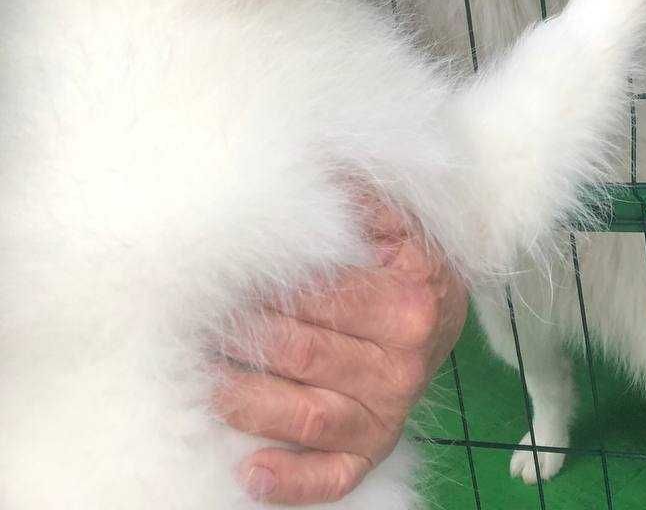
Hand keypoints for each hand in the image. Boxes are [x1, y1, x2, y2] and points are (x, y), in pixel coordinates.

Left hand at [215, 203, 468, 504]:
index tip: (222, 277)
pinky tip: (249, 470)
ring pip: (307, 415)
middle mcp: (401, 362)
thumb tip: (318, 171)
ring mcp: (388, 411)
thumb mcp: (401, 227)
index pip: (324, 295)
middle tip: (196, 325)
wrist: (444, 318)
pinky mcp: (374, 448)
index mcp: (409, 300)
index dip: (268, 286)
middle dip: (243, 340)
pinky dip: (291, 480)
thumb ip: (364, 203)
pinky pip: (334, 474)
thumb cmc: (409, 267)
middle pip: (304, 353)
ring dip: (249, 404)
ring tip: (206, 383)